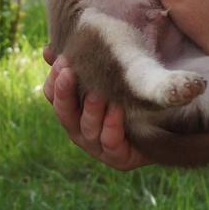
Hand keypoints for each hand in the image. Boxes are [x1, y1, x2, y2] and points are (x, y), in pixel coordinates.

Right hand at [41, 45, 148, 170]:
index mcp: (72, 109)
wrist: (162, 125)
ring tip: (97, 94)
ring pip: (87, 128)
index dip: (55, 80)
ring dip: (91, 111)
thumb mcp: (106, 76)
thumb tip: (46, 51)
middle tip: (69, 73)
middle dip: (65, 93)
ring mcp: (97, 146)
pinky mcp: (118, 158)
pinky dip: (112, 126)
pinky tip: (117, 110)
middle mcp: (79, 129)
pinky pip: (111, 143)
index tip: (63, 60)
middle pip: (64, 113)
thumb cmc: (127, 96)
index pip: (52, 95)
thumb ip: (81, 64)